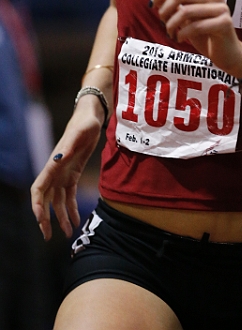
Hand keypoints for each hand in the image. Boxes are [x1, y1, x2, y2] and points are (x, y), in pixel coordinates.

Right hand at [31, 103, 101, 240]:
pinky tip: (76, 221)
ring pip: (57, 201)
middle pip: (45, 199)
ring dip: (61, 218)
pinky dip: (71, 209)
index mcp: (53, 163)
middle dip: (45, 218)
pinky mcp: (72, 174)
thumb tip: (59, 158)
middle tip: (49, 237)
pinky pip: (69, 196)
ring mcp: (63, 174)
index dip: (37, 205)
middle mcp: (55, 171)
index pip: (39, 188)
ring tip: (68, 233)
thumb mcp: (80, 132)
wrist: (91, 117)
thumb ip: (70, 145)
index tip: (41, 219)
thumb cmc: (85, 123)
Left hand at [146, 0, 241, 76]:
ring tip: (171, 33)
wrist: (228, 54)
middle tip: (163, 22)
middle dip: (165, 9)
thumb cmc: (206, 36)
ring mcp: (221, 8)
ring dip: (172, 24)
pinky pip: (196, 26)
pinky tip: (180, 39)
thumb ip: (169, 3)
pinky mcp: (224, 23)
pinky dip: (183, 33)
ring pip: (186, 11)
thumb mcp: (184, 19)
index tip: (152, 5)